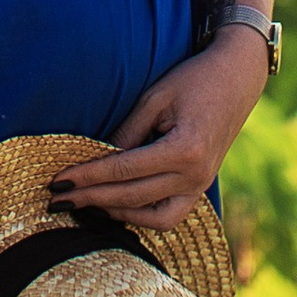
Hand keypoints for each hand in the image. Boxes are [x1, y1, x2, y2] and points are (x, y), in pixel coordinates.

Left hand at [47, 33, 267, 231]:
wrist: (238, 78)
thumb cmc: (194, 80)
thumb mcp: (155, 99)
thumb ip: (127, 133)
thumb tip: (97, 160)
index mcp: (184, 150)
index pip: (123, 170)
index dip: (87, 177)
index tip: (58, 181)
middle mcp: (195, 175)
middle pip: (132, 197)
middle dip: (91, 199)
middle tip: (58, 200)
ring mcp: (201, 185)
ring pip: (153, 217)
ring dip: (117, 213)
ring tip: (85, 204)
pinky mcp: (201, 187)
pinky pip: (169, 215)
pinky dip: (142, 215)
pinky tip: (116, 206)